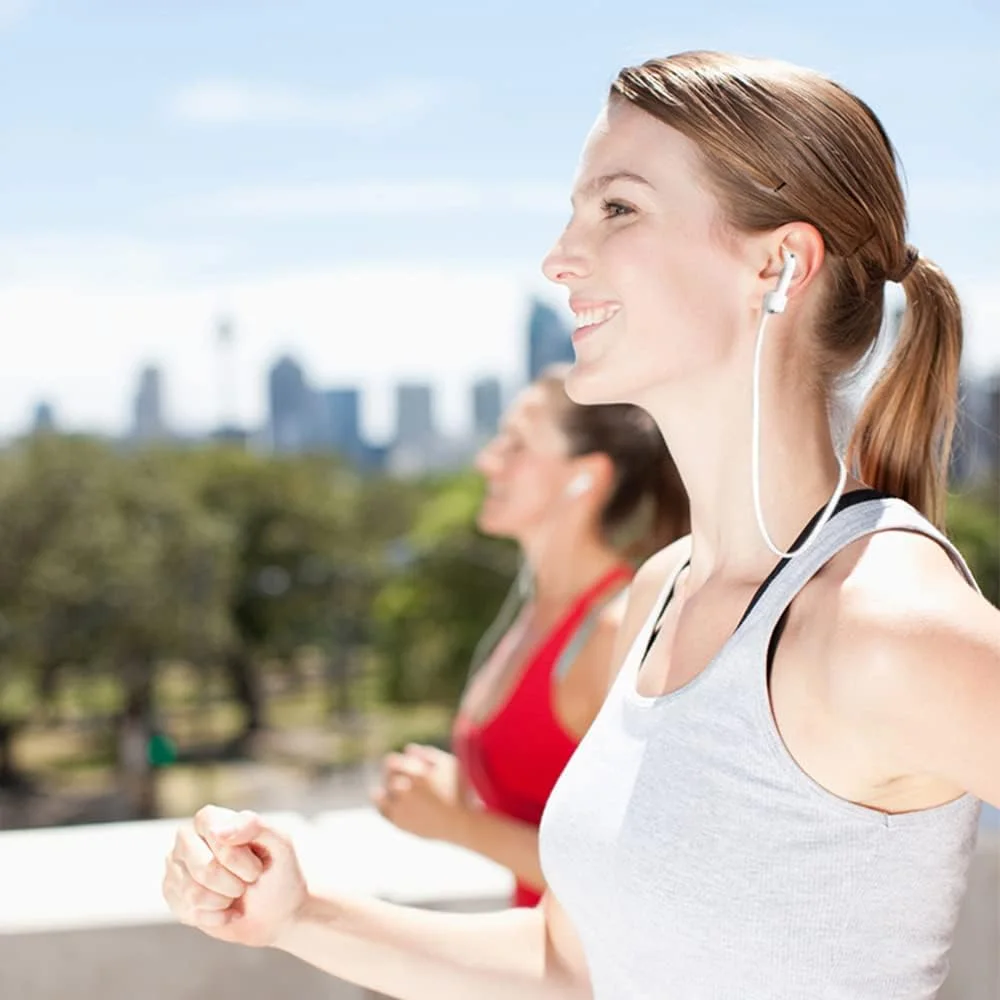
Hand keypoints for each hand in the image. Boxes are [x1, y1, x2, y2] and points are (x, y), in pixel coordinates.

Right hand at [162, 804, 306, 948]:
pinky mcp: (172, 896)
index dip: (237, 856)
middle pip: (204, 868)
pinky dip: (217, 916)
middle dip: (234, 883)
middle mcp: (187, 839)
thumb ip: (254, 826)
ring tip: (236, 894)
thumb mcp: (280, 843)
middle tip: (248, 882)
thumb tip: (219, 831)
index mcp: (211, 819)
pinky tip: (227, 909)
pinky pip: (188, 911)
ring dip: (225, 900)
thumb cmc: (278, 871)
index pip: (214, 832)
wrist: (277, 911)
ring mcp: (176, 867)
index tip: (256, 868)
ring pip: (193, 893)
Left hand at [372, 744, 466, 841]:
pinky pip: (383, 812)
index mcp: (416, 774)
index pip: (391, 763)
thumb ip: (426, 754)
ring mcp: (401, 810)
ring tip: (401, 791)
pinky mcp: (400, 825)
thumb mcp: (448, 764)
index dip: (398, 762)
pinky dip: (385, 805)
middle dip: (394, 774)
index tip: (406, 765)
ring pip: (379, 795)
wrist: (464, 823)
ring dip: (387, 790)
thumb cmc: (460, 789)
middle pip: (387, 777)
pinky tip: (397, 803)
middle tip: (407, 777)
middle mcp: (405, 792)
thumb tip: (408, 749)